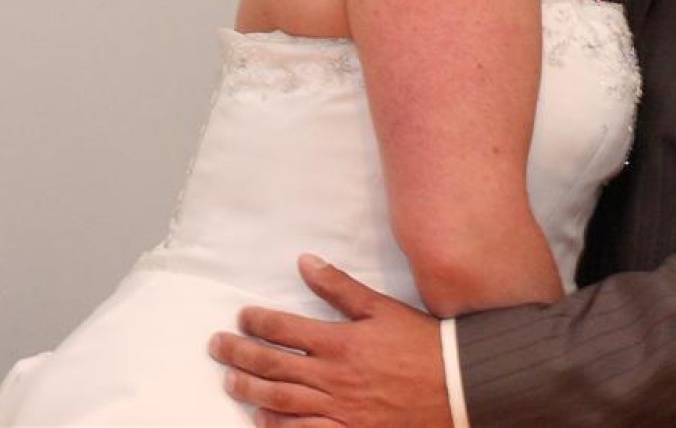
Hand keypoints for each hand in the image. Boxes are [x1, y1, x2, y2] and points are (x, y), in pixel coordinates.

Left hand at [209, 254, 451, 427]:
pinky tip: (262, 419)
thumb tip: (306, 263)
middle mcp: (332, 378)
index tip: (242, 316)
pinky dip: (278, 427)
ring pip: (280, 401)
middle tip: (218, 346)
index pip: (284, 329)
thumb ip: (341, 287)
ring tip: (230, 382)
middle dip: (239, 354)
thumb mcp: (383, 309)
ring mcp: (338, 410)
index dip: (258, 321)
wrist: (457, 387)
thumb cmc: (423, 344)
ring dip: (250, 390)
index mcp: (339, 342)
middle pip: (272, 365)